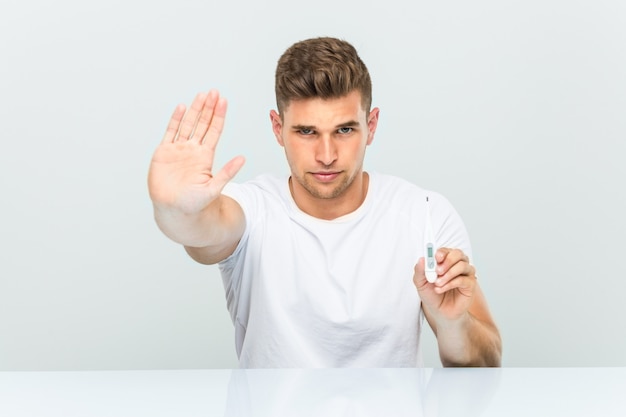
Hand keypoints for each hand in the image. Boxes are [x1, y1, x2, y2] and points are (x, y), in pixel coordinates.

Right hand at [148, 90, 244, 213]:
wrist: (173, 210)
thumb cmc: (194, 203)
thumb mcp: (213, 188)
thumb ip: (227, 173)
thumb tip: (243, 158)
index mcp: (205, 157)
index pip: (214, 131)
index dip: (219, 116)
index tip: (224, 101)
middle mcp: (193, 150)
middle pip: (202, 124)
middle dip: (209, 108)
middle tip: (214, 92)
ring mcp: (178, 150)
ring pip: (187, 124)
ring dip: (194, 110)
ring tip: (202, 95)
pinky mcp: (163, 153)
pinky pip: (170, 132)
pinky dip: (175, 120)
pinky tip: (181, 107)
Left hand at [413, 248, 476, 321]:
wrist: (439, 312)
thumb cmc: (432, 295)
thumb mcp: (421, 283)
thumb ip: (420, 271)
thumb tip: (421, 259)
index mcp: (445, 261)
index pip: (446, 250)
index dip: (442, 252)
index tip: (436, 257)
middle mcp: (457, 264)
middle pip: (458, 254)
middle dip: (447, 261)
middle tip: (438, 271)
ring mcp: (466, 274)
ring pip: (462, 266)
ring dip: (448, 274)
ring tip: (437, 283)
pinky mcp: (470, 285)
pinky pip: (464, 280)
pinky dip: (451, 283)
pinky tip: (441, 289)